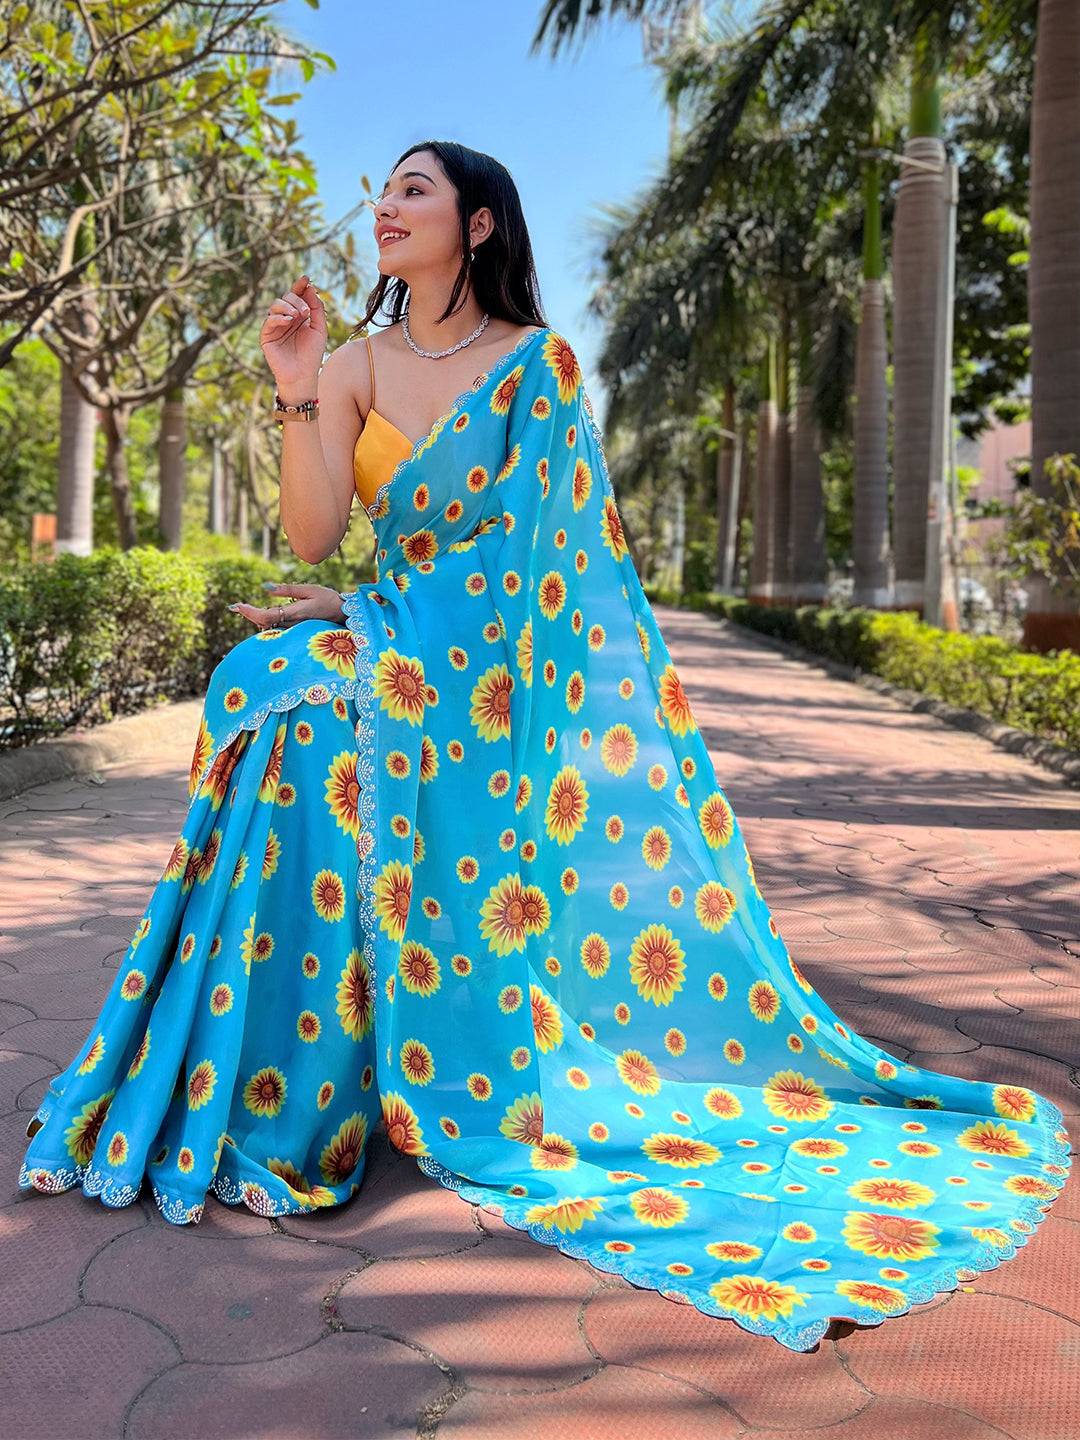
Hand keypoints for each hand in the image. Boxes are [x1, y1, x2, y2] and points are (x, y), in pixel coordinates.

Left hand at [228, 582, 344, 630]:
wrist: (343, 614)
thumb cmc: (328, 599)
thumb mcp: (308, 589)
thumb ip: (287, 589)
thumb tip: (265, 586)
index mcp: (295, 613)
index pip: (267, 615)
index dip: (250, 612)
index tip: (237, 606)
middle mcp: (292, 624)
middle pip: (263, 623)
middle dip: (249, 615)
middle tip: (235, 606)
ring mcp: (293, 629)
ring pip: (268, 627)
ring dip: (255, 618)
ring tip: (243, 609)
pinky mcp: (295, 630)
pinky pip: (275, 627)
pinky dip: (264, 621)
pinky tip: (259, 615)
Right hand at [259, 275, 327, 392]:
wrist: (303, 375)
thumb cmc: (312, 354)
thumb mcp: (320, 329)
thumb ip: (317, 308)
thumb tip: (311, 287)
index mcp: (299, 315)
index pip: (297, 295)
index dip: (300, 286)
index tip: (306, 278)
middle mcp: (286, 318)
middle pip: (287, 297)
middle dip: (297, 300)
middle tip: (306, 312)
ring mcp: (275, 326)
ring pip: (276, 305)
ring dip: (288, 306)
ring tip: (298, 316)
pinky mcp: (266, 335)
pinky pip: (269, 320)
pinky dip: (278, 317)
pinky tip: (288, 321)